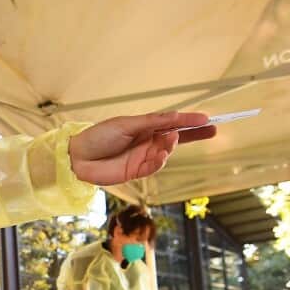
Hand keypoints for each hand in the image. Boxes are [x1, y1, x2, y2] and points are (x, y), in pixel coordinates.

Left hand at [68, 112, 217, 185]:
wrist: (77, 157)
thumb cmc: (99, 136)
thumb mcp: (127, 124)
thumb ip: (152, 122)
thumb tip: (176, 117)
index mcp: (145, 127)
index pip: (172, 123)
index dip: (190, 121)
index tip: (207, 118)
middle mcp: (147, 141)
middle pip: (176, 138)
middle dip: (194, 134)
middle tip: (212, 130)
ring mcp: (143, 157)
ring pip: (166, 152)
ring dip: (170, 146)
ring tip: (171, 139)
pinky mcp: (136, 172)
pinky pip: (154, 166)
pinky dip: (160, 160)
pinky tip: (160, 154)